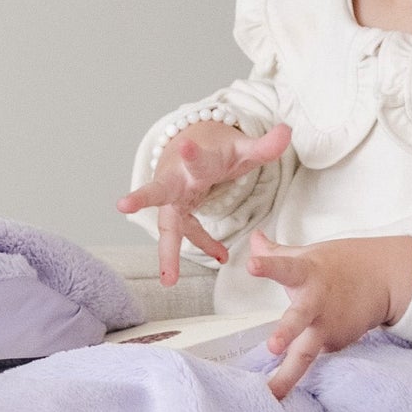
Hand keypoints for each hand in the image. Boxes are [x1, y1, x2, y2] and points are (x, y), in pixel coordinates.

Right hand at [117, 121, 291, 285]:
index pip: (193, 157)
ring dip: (167, 254)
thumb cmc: (216, 150)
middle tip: (123, 204)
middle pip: (158, 191)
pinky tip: (222, 257)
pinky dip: (204, 246)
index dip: (191, 154)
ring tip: (168, 280)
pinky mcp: (177, 214)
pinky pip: (188, 235)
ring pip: (168, 228)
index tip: (185, 146)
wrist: (192, 147)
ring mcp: (174, 201)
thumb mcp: (243, 148)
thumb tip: (287, 131)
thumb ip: (265, 145)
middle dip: (142, 198)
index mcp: (194, 161)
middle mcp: (177, 181)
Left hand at [247, 230, 411, 398]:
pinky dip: (297, 369)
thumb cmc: (341, 266)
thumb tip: (253, 239)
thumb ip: (275, 253)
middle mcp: (316, 302)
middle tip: (273, 347)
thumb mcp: (308, 255)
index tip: (252, 265)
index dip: (268, 266)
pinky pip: (313, 355)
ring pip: (307, 354)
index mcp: (306, 274)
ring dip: (289, 375)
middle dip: (286, 333)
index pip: (284, 267)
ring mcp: (328, 326)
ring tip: (273, 395)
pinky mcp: (336, 344)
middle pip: (299, 319)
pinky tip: (285, 379)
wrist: (386, 278)